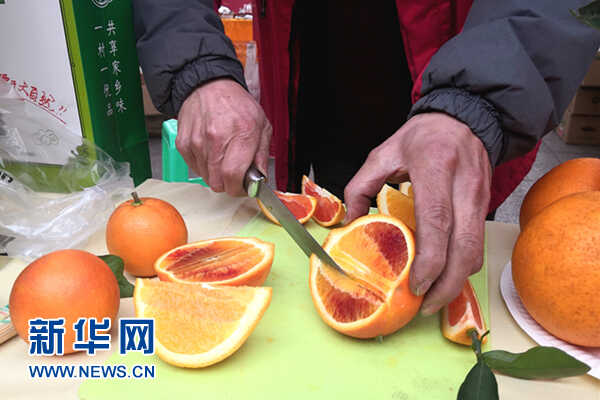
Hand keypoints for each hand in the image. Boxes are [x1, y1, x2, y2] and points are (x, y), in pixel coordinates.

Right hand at [176, 78, 271, 195]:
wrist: (209, 86)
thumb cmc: (237, 105)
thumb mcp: (262, 126)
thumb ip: (262, 156)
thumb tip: (259, 180)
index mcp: (242, 134)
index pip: (233, 176)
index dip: (238, 189)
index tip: (243, 187)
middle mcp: (217, 138)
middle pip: (218, 183)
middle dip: (228, 184)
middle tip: (234, 173)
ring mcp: (197, 141)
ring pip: (206, 178)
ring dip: (216, 174)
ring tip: (223, 156)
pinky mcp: (183, 143)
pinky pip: (195, 168)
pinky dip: (204, 166)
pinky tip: (211, 152)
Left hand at [344, 113, 491, 314]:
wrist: (463, 119)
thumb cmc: (421, 137)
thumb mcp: (382, 153)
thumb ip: (360, 186)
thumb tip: (350, 223)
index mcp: (434, 167)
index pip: (437, 221)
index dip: (429, 259)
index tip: (415, 284)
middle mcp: (463, 184)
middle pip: (464, 245)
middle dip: (447, 283)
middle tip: (425, 304)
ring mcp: (480, 196)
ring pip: (476, 250)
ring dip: (457, 281)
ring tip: (433, 298)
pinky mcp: (486, 205)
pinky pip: (478, 244)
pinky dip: (463, 266)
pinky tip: (445, 277)